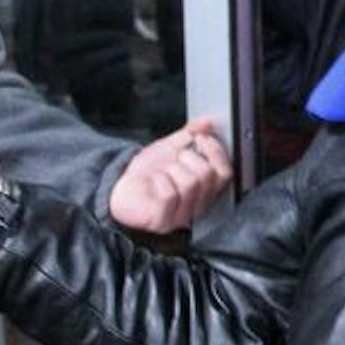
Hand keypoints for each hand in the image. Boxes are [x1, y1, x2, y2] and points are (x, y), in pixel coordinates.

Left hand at [109, 118, 232, 233]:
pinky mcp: (165, 221)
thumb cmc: (146, 174)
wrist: (119, 188)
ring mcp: (182, 215)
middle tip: (174, 158)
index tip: (201, 138)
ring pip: (190, 183)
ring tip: (161, 173)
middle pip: (207, 175)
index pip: (225, 173)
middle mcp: (197, 205)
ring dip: (171, 169)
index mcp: (204, 188)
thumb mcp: (169, 148)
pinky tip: (152, 183)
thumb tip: (207, 123)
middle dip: (187, 158)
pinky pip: (170, 194)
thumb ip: (190, 135)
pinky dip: (158, 181)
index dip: (216, 152)